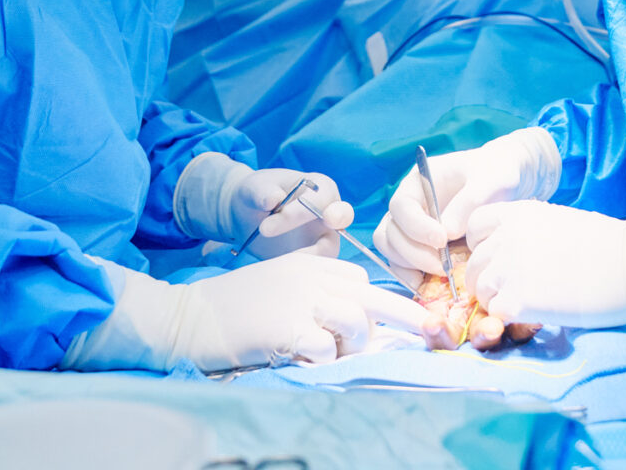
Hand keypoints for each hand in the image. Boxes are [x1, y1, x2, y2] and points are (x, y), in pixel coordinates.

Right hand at [61, 254, 441, 373]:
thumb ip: (314, 292)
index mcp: (309, 265)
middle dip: (412, 318)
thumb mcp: (279, 284)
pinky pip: (325, 350)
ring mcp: (299, 300)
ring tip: (324, 354)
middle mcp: (310, 277)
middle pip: (375, 297)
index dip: (383, 305)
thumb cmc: (232, 307)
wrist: (186, 318)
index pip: (362, 279)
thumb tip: (357, 321)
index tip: (407, 324)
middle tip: (439, 336)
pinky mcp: (286, 327)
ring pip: (356, 323)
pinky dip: (320, 361)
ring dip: (350, 346)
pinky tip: (299, 358)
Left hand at [176, 153, 353, 259]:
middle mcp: (328, 211)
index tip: (264, 228)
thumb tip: (273, 198)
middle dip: (335, 224)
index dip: (297, 213)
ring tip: (280, 262)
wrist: (248, 215)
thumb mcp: (254, 188)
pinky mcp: (314, 256)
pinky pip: (316, 266)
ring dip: (309, 257)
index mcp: (319, 187)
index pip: (319, 199)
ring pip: (330, 248)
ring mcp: (323, 236)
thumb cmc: (257, 193)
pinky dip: (302, 271)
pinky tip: (279, 272)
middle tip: (314, 235)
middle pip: (341, 218)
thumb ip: (263, 192)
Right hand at [372, 128, 560, 282]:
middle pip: (390, 232)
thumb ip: (469, 201)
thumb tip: (447, 231)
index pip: (401, 206)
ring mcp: (411, 226)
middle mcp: (409, 205)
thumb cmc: (496, 174)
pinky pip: (403, 263)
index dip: (416, 227)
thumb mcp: (490, 179)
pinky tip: (428, 285)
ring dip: (409, 266)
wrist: (506, 184)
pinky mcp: (420, 246)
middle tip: (442, 266)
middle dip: (413, 253)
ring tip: (439, 275)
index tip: (441, 240)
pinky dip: (411, 275)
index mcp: (418, 183)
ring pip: (391, 250)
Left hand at [463, 201, 625, 328]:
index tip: (502, 259)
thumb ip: (528, 233)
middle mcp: (506, 237)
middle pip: (473, 264)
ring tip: (526, 304)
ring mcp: (509, 269)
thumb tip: (515, 252)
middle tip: (516, 290)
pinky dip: (509, 319)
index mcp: (518, 213)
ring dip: (497, 301)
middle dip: (489, 279)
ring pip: (480, 291)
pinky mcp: (518, 301)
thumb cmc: (609, 244)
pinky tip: (533, 315)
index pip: (474, 228)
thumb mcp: (560, 222)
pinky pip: (495, 314)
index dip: (484, 246)